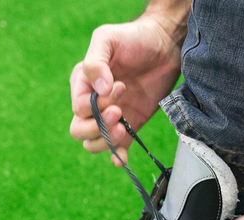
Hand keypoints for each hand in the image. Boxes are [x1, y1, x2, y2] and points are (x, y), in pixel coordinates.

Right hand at [70, 9, 187, 165]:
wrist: (165, 45)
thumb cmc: (134, 38)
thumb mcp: (108, 39)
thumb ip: (96, 62)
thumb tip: (99, 89)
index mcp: (83, 83)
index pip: (79, 107)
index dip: (95, 105)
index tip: (120, 88)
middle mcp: (94, 102)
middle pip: (79, 130)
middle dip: (96, 127)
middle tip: (119, 113)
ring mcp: (111, 116)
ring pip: (93, 143)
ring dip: (105, 141)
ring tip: (122, 127)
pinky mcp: (129, 125)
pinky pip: (117, 148)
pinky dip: (117, 156)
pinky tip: (121, 158)